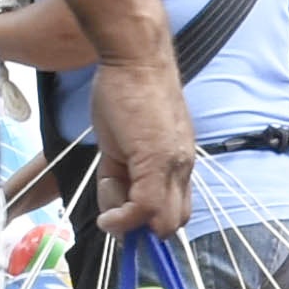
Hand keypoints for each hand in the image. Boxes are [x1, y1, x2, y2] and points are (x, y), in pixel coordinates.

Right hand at [84, 52, 196, 242]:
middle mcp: (181, 167)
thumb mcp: (125, 141)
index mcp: (177, 162)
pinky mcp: (155, 157)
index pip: (175, 211)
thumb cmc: (128, 91)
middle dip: (139, 230)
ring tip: (108, 186)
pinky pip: (145, 205)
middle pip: (172, 223)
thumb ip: (126, 172)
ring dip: (127, 221)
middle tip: (113, 216)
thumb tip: (115, 207)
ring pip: (160, 220)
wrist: (135, 58)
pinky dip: (123, 217)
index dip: (149, 225)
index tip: (122, 224)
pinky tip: (106, 206)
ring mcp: (172, 163)